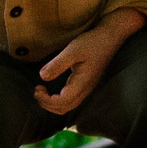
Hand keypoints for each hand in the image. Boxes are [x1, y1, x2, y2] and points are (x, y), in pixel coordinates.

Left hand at [32, 9, 146, 116]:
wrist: (109, 38)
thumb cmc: (92, 43)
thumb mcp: (72, 51)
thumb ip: (57, 64)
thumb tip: (42, 77)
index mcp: (82, 83)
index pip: (62, 102)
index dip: (46, 100)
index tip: (37, 88)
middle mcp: (85, 90)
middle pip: (63, 108)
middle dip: (46, 103)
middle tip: (37, 90)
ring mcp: (86, 88)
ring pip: (67, 106)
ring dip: (51, 102)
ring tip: (41, 89)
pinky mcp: (84, 84)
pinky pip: (70, 99)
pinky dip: (57, 99)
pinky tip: (50, 88)